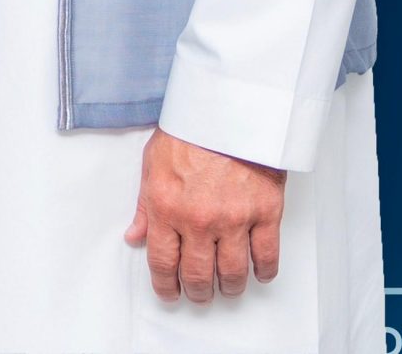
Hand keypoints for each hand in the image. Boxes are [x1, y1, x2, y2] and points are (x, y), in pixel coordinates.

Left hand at [124, 128, 285, 303]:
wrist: (231, 107)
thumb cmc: (191, 128)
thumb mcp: (153, 162)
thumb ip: (144, 205)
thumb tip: (135, 236)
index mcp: (166, 207)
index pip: (162, 262)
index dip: (165, 285)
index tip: (169, 293)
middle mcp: (198, 220)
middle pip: (197, 275)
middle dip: (197, 292)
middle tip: (200, 294)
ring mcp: (234, 219)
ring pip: (231, 273)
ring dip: (228, 287)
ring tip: (227, 287)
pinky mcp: (265, 212)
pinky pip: (266, 255)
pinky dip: (263, 271)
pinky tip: (259, 273)